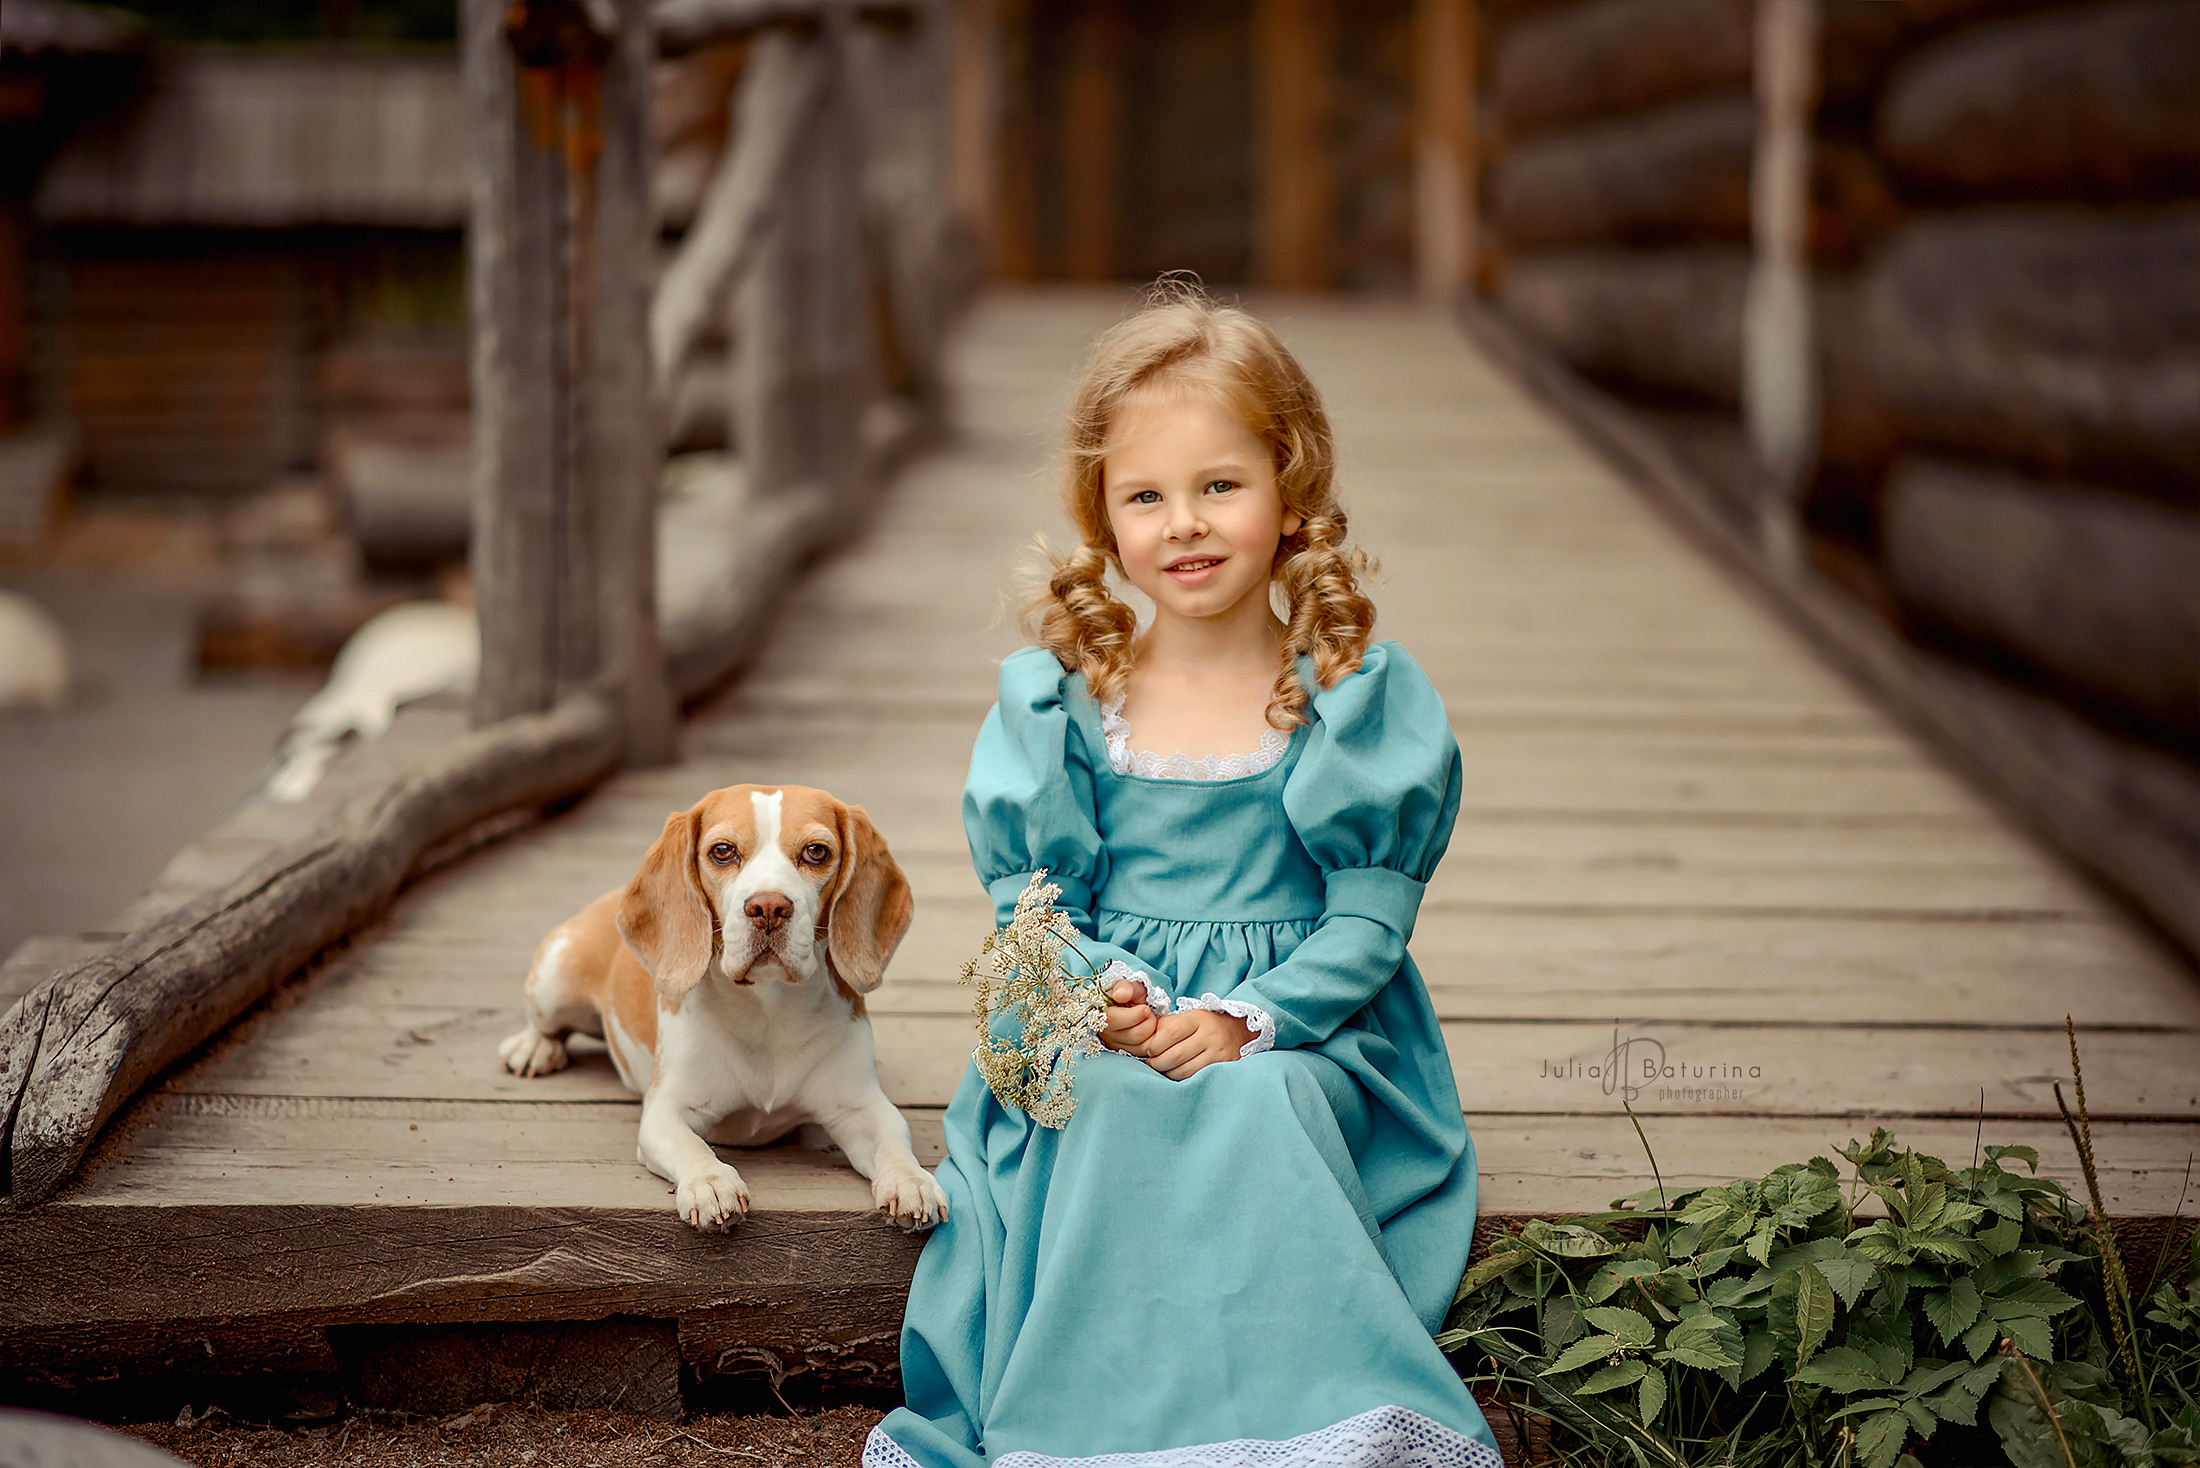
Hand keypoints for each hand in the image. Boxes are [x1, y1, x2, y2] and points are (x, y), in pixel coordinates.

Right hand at [1097, 979, 1160, 1054]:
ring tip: (1148, 1020)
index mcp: (1100, 1013)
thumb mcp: (1130, 986)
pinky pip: (1145, 1052)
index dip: (1134, 1015)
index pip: (1113, 1020)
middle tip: (1148, 1012)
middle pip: (1134, 1035)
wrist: (1138, 1004)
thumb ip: (1126, 987)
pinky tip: (1149, 1030)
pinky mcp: (1125, 1053)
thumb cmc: (1132, 994)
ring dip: (1152, 1030)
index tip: (1145, 1008)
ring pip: (1142, 1045)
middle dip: (1148, 1022)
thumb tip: (1119, 995)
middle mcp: (1104, 1031)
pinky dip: (1152, 1040)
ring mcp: (1114, 1044)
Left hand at [1098, 980, 1250, 1080]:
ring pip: (1184, 1070)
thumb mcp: (1188, 1019)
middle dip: (1157, 1063)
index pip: (1170, 1033)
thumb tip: (1138, 1037)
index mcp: (1197, 1018)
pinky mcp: (1224, 1065)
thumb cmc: (1204, 1026)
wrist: (1239, 1032)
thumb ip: (1166, 1026)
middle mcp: (1210, 1034)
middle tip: (1151, 1064)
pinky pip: (1196, 1077)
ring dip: (1168, 1073)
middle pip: (1175, 1055)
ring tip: (1162, 1070)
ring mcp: (1218, 1051)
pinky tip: (1176, 1076)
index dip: (1154, 1045)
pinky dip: (1181, 1079)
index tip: (1147, 1051)